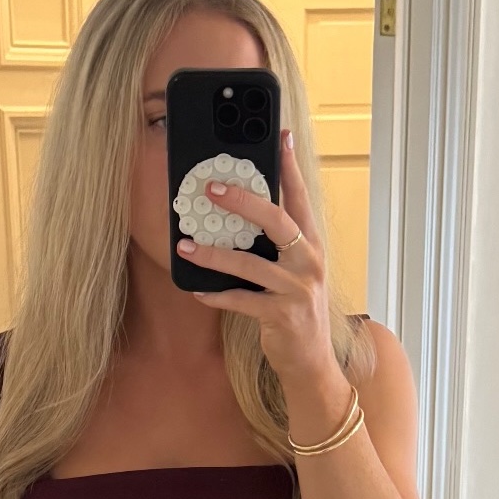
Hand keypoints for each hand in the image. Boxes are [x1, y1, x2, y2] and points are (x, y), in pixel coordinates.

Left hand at [175, 128, 335, 387]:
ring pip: (249, 264)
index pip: (300, 198)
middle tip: (211, 189)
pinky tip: (197, 291)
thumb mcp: (294, 273)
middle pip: (277, 221)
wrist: (312, 362)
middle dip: (243, 201)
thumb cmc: (298, 313)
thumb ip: (278, 246)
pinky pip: (240, 301)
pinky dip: (216, 295)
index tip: (280, 136)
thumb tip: (245, 217)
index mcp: (311, 246)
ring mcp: (296, 290)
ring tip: (186, 246)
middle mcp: (308, 262)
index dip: (290, 167)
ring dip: (213, 254)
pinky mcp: (280, 316)